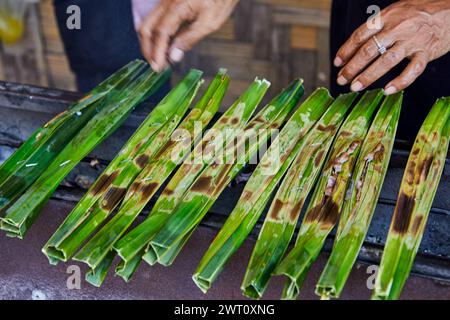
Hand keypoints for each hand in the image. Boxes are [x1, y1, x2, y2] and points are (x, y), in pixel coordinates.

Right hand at [139, 0, 238, 71]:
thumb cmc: (220, 0)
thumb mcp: (210, 22)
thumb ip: (190, 39)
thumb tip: (174, 56)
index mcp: (177, 6)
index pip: (160, 33)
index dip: (157, 52)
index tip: (157, 67)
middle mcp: (166, 1)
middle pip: (146, 27)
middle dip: (148, 49)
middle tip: (156, 66)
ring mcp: (165, 1)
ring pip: (148, 23)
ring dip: (151, 43)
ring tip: (161, 59)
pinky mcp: (168, 3)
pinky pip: (156, 20)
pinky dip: (157, 35)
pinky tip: (165, 46)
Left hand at [334, 0, 449, 94]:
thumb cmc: (420, 13)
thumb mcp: (395, 12)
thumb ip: (378, 28)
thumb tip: (355, 48)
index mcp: (387, 16)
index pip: (360, 35)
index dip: (346, 50)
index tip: (337, 63)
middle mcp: (398, 28)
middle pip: (369, 50)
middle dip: (352, 67)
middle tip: (341, 79)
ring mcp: (413, 40)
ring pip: (386, 61)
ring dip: (368, 76)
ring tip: (355, 87)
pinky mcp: (427, 52)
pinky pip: (412, 70)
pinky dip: (400, 82)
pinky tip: (387, 91)